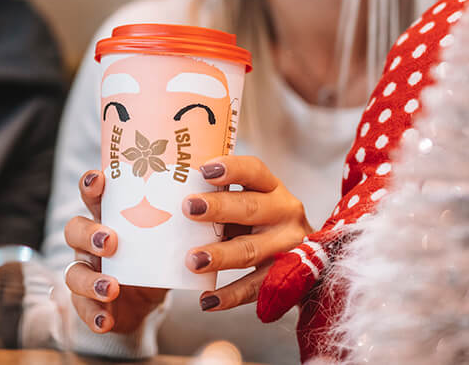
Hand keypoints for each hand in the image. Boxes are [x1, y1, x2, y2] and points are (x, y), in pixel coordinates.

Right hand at [63, 170, 166, 333]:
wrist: (146, 302)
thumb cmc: (155, 257)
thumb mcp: (167, 239)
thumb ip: (181, 221)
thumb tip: (217, 192)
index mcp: (108, 217)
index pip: (93, 195)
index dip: (91, 184)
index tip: (99, 179)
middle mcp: (90, 242)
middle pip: (75, 230)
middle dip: (90, 234)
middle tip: (110, 242)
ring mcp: (86, 271)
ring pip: (73, 271)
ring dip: (90, 280)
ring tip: (112, 288)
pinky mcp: (87, 301)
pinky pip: (82, 307)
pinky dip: (93, 314)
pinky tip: (105, 321)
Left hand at [181, 155, 311, 311]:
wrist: (305, 264)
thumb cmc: (257, 225)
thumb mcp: (246, 205)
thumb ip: (219, 200)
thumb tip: (163, 197)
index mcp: (271, 187)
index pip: (254, 171)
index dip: (231, 168)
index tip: (204, 170)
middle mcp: (285, 212)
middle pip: (250, 208)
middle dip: (218, 208)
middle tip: (188, 208)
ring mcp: (289, 245)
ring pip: (252, 250)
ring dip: (221, 255)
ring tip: (193, 261)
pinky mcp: (288, 278)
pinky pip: (256, 287)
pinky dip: (231, 295)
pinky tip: (207, 300)